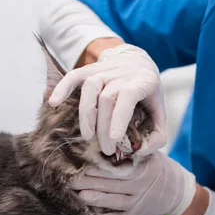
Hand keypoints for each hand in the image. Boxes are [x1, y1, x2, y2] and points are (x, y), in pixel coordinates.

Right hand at [48, 43, 166, 155]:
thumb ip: (157, 137)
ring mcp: (105, 69)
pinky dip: (62, 88)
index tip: (113, 139)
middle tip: (106, 149)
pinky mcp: (90, 69)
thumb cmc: (148, 96)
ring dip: (87, 113)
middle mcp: (123, 72)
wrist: (138, 64)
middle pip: (107, 98)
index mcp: (143, 81)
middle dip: (104, 127)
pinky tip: (53, 103)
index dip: (119, 117)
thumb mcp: (160, 114)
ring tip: (88, 135)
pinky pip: (73, 75)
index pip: (128, 96)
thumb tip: (138, 151)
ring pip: (90, 86)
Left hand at [70, 152, 196, 214]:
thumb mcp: (150, 154)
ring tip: (79, 196)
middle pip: (112, 184)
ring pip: (114, 202)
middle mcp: (141, 186)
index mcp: (144, 168)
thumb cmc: (157, 167)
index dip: (100, 167)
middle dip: (90, 182)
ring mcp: (139, 202)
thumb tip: (104, 139)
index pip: (119, 168)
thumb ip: (131, 150)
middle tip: (71, 180)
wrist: (176, 192)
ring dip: (96, 199)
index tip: (83, 164)